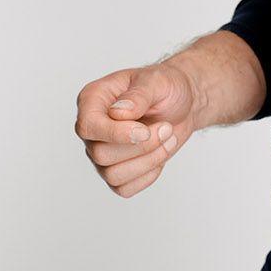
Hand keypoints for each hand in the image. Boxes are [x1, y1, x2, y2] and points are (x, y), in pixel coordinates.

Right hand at [74, 59, 199, 196]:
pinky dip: (148, 175)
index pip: (88, 126)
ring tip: (168, 138)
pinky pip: (124, 188)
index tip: (144, 131)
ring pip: (112, 175)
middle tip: (166, 127)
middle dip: (142, 146)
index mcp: (92, 100)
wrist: (182, 104)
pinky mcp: (116, 170)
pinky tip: (160, 154)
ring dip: (149, 160)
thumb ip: (138, 95)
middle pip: (101, 155)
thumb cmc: (165, 87)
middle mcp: (92, 129)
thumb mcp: (157, 81)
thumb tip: (117, 113)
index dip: (115, 134)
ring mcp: (101, 152)